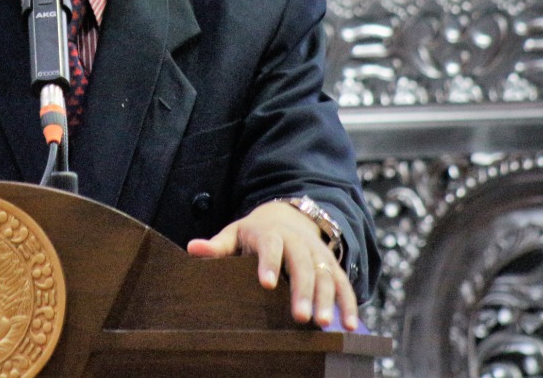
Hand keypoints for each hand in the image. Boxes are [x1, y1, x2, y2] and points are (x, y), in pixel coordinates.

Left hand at [187, 200, 358, 329]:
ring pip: (326, 276)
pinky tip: (350, 326)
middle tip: (301, 317)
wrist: (287, 217)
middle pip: (302, 265)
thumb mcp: (234, 233)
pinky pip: (344, 284)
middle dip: (303, 290)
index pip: (270, 246)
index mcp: (270, 233)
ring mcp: (318, 254)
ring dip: (327, 300)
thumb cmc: (254, 233)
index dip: (269, 263)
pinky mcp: (332, 266)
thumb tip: (192, 248)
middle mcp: (298, 242)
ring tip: (324, 325)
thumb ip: (217, 245)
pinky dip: (349, 304)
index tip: (267, 284)